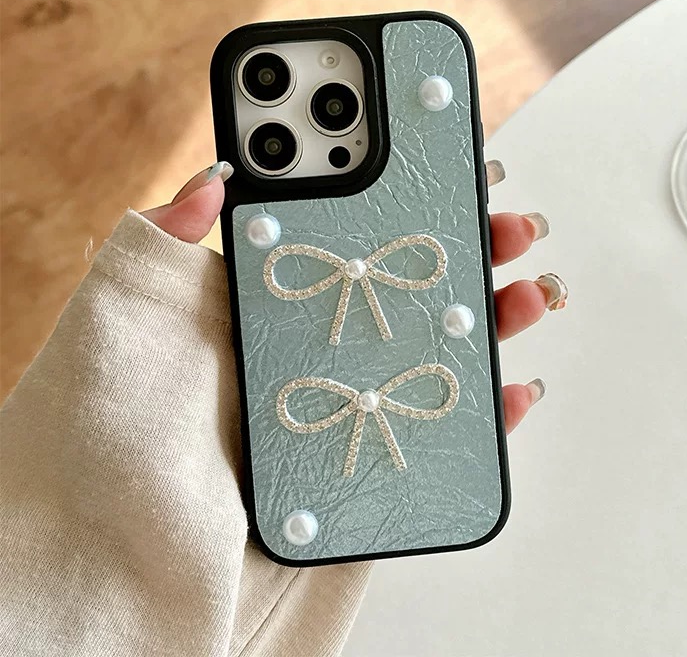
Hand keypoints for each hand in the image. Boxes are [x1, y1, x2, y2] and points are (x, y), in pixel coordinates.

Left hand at [142, 162, 565, 433]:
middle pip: (411, 287)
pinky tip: (514, 385)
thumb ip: (162, 240)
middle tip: (503, 219)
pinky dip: (490, 410)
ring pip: (441, 350)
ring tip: (527, 290)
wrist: (135, 558)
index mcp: (271, 306)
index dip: (401, 199)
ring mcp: (352, 405)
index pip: (348, 234)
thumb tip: (211, 178)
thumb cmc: (124, 437)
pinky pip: (446, 433)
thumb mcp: (129, 315)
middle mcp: (319, 349)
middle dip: (469, 246)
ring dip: (496, 317)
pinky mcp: (374, 464)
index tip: (443, 163)